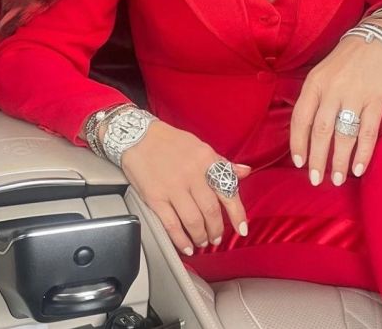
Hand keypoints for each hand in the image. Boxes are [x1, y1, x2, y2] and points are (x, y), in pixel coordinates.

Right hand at [118, 121, 251, 254]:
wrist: (136, 136)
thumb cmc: (170, 142)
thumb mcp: (201, 147)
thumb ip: (223, 163)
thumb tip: (245, 172)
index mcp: (206, 161)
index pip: (228, 191)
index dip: (237, 214)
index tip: (242, 229)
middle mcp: (192, 174)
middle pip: (211, 210)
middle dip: (216, 229)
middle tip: (216, 237)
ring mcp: (173, 187)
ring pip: (193, 221)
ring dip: (201, 236)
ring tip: (202, 241)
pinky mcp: (155, 197)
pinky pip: (171, 224)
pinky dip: (181, 239)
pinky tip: (186, 245)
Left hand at [290, 31, 381, 185]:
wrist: (374, 41)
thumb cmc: (343, 63)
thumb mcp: (319, 75)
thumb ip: (311, 101)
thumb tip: (304, 137)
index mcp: (314, 83)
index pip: (300, 118)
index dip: (298, 143)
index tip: (299, 163)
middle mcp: (332, 90)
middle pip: (320, 130)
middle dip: (317, 159)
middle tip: (316, 179)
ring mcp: (355, 95)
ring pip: (343, 134)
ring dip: (339, 161)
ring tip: (338, 179)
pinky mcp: (376, 99)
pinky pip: (367, 132)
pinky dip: (363, 153)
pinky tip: (358, 168)